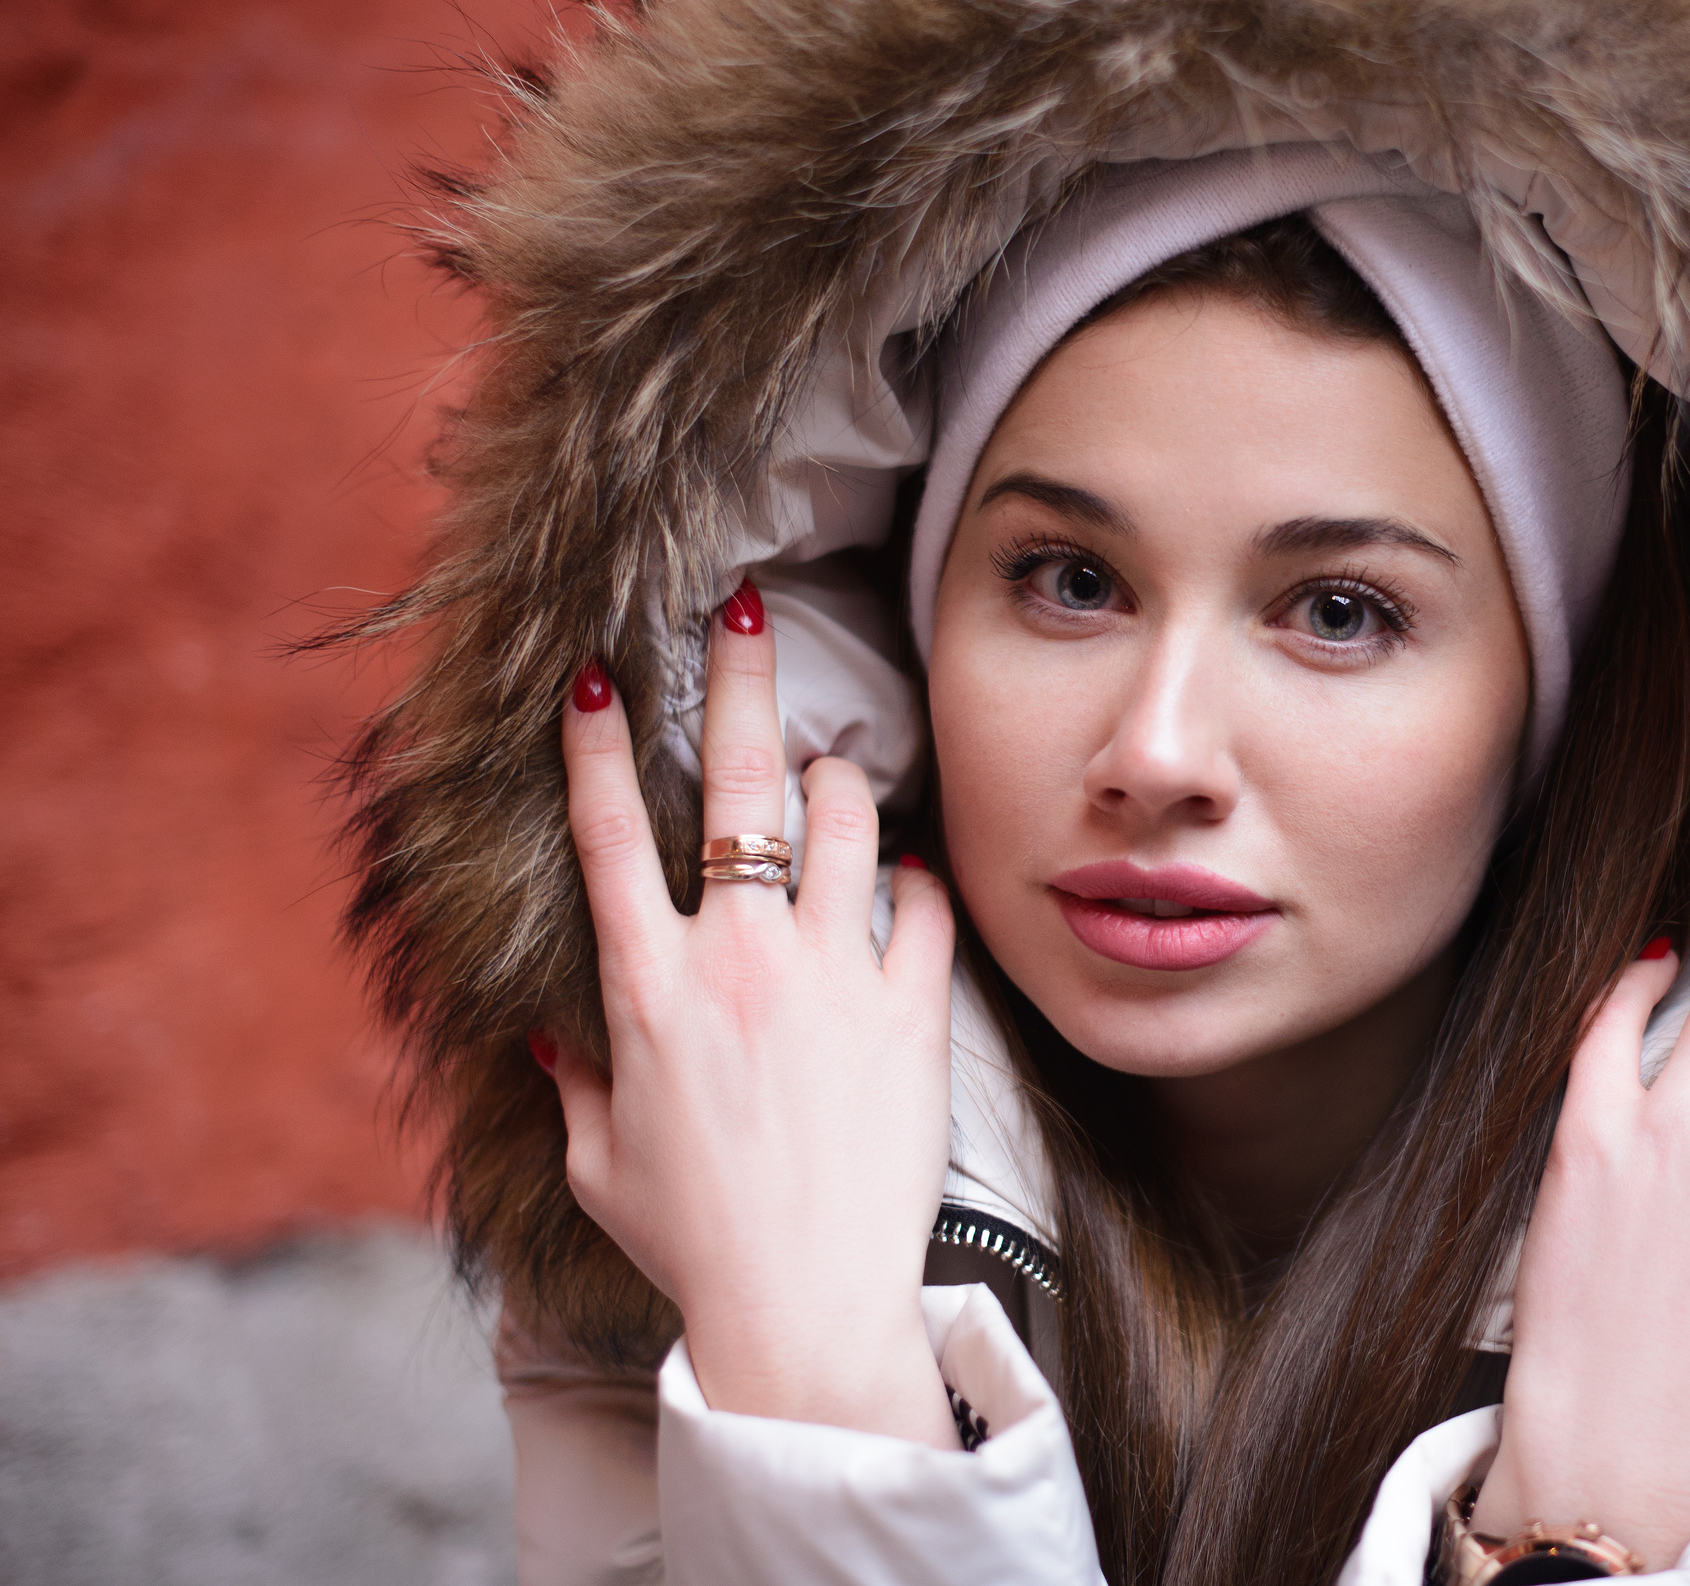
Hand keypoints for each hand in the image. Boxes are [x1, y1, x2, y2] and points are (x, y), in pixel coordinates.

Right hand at [548, 585, 959, 1443]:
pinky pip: (922, 901)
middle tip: (743, 606)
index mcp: (646, 990)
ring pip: (845, 818)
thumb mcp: (599, 1164)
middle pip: (736, 785)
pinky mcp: (912, 1009)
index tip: (592, 678)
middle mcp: (738, 960)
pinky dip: (911, 878)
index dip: (592, 747)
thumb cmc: (694, 1243)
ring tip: (834, 768)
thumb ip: (573, 1087)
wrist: (805, 1303)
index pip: (605, 837)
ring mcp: (832, 975)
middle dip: (738, 677)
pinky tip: (901, 877)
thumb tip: (547, 1040)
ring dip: (839, 777)